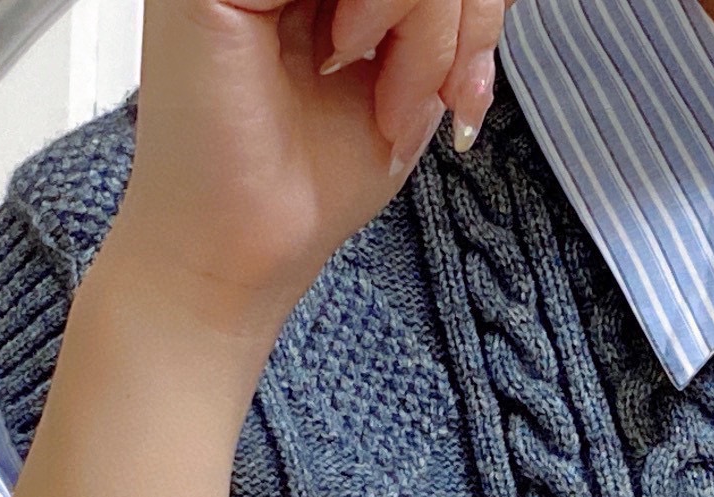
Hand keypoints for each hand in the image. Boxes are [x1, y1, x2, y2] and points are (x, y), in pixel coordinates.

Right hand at [108, 0, 512, 341]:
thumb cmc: (307, 183)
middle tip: (444, 96)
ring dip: (428, 26)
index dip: (473, 7)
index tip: (466, 89)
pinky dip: (392, 6)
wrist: (241, 254)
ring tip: (389, 100)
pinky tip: (346, 60)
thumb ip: (438, 12)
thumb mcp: (409, 77)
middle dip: (464, 15)